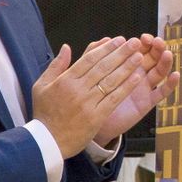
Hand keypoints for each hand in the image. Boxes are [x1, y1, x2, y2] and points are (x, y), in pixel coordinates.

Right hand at [31, 37, 144, 156]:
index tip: (118, 40)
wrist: (47, 142)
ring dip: (127, 67)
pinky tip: (137, 77)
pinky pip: (114, 98)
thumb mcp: (42, 86)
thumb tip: (67, 47)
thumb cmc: (44, 113)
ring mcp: (88, 103)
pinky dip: (126, 87)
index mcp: (65, 80)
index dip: (106, 48)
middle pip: (103, 66)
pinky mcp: (96, 116)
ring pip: (111, 80)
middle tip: (135, 42)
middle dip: (121, 53)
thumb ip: (56, 65)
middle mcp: (78, 89)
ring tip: (139, 56)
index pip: (89, 59)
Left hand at [92, 34, 180, 146]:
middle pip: (153, 57)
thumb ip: (94, 55)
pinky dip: (170, 84)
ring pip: (159, 71)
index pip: (139, 48)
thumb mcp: (90, 73)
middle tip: (157, 42)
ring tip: (166, 54)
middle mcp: (137, 73)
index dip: (144, 42)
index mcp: (125, 63)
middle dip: (157, 48)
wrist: (89, 118)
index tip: (143, 38)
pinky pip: (161, 93)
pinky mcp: (147, 102)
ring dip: (165, 61)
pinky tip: (175, 75)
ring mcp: (144, 87)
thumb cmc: (90, 95)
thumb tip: (105, 38)